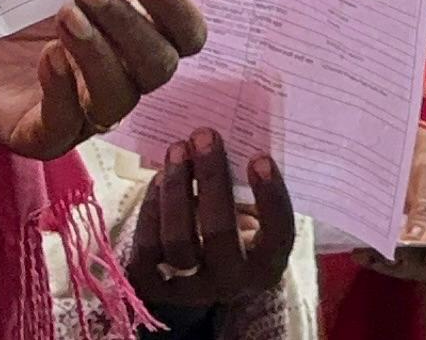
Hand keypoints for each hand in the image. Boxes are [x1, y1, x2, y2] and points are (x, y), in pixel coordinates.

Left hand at [0, 0, 209, 160]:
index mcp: (132, 38)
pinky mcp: (36, 135)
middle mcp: (117, 78)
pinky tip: (49, 56)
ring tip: (63, 14)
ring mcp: (79, 113)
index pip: (185, 37)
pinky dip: (63, 91)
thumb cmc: (6, 2)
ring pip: (117, 99)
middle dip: (131, 24)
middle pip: (158, 68)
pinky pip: (63, 127)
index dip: (177, 9)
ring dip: (98, 53)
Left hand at [128, 129, 297, 313]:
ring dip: (176, 188)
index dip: (271, 197)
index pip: (278, 236)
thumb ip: (248, 189)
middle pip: (220, 235)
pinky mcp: (154, 287)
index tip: (260, 156)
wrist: (201, 278)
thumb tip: (227, 138)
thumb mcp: (253, 219)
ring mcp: (190, 289)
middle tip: (205, 136)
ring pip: (177, 241)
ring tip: (178, 149)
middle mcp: (231, 283)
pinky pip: (147, 246)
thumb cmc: (236, 233)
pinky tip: (159, 177)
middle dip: (211, 179)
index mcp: (267, 266)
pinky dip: (151, 207)